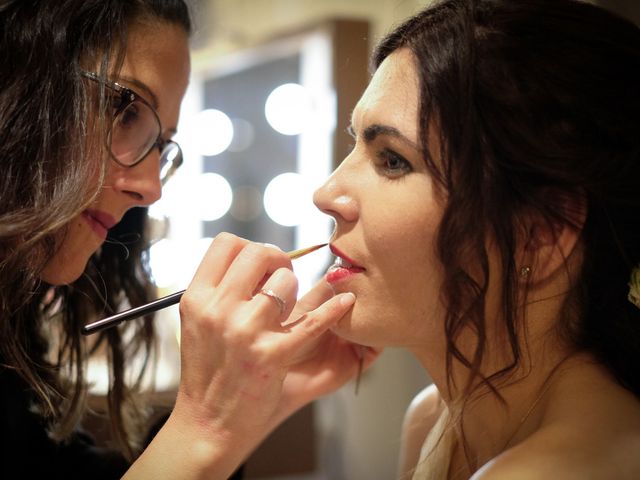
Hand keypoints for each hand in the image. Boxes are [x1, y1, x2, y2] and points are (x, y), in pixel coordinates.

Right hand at [161, 233, 359, 472]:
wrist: (207, 423)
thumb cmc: (207, 370)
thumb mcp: (197, 323)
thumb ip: (220, 290)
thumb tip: (256, 259)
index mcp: (197, 298)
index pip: (226, 244)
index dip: (248, 247)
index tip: (260, 266)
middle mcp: (217, 310)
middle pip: (257, 253)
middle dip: (277, 258)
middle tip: (283, 275)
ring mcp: (245, 333)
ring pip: (285, 281)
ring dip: (295, 289)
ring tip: (291, 305)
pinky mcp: (272, 356)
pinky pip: (312, 322)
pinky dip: (333, 309)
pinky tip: (345, 302)